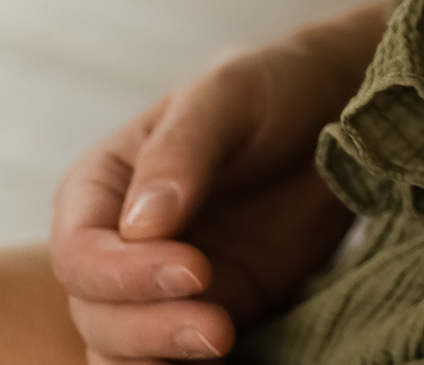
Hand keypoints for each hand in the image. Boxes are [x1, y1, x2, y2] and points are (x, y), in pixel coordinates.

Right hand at [52, 6, 381, 361]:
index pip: (81, 253)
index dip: (123, 274)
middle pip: (96, 313)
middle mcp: (118, 244)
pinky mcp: (212, 313)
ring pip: (122, 350)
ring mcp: (160, 287)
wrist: (342, 109)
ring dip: (160, 359)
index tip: (195, 271)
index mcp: (102, 187)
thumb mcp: (227, 95)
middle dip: (148, 329)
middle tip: (218, 328)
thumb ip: (181, 153)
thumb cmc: (275, 88)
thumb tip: (140, 227)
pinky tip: (225, 364)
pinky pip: (176, 361)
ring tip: (222, 344)